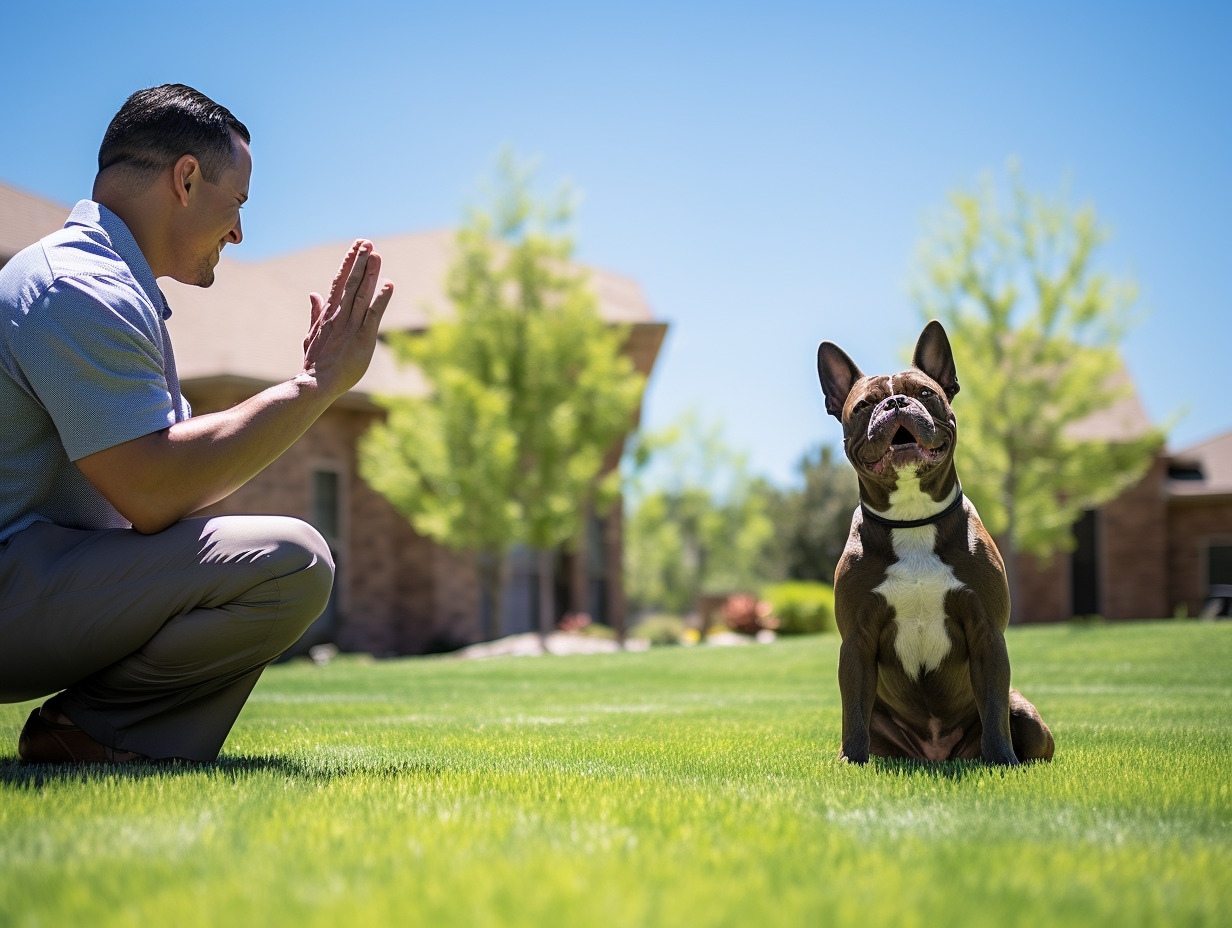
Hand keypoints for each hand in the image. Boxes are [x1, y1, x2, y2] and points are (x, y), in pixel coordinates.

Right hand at [301, 239, 393, 397]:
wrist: (316, 384)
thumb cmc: (316, 363)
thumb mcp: (312, 334)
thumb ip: (315, 313)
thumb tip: (313, 293)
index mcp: (329, 314)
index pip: (339, 282)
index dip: (348, 263)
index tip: (356, 246)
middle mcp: (340, 316)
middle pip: (351, 283)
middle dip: (359, 261)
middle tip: (367, 242)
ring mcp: (351, 326)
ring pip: (361, 294)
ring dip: (369, 274)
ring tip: (376, 255)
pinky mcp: (362, 338)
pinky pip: (373, 315)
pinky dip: (382, 300)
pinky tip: (390, 285)